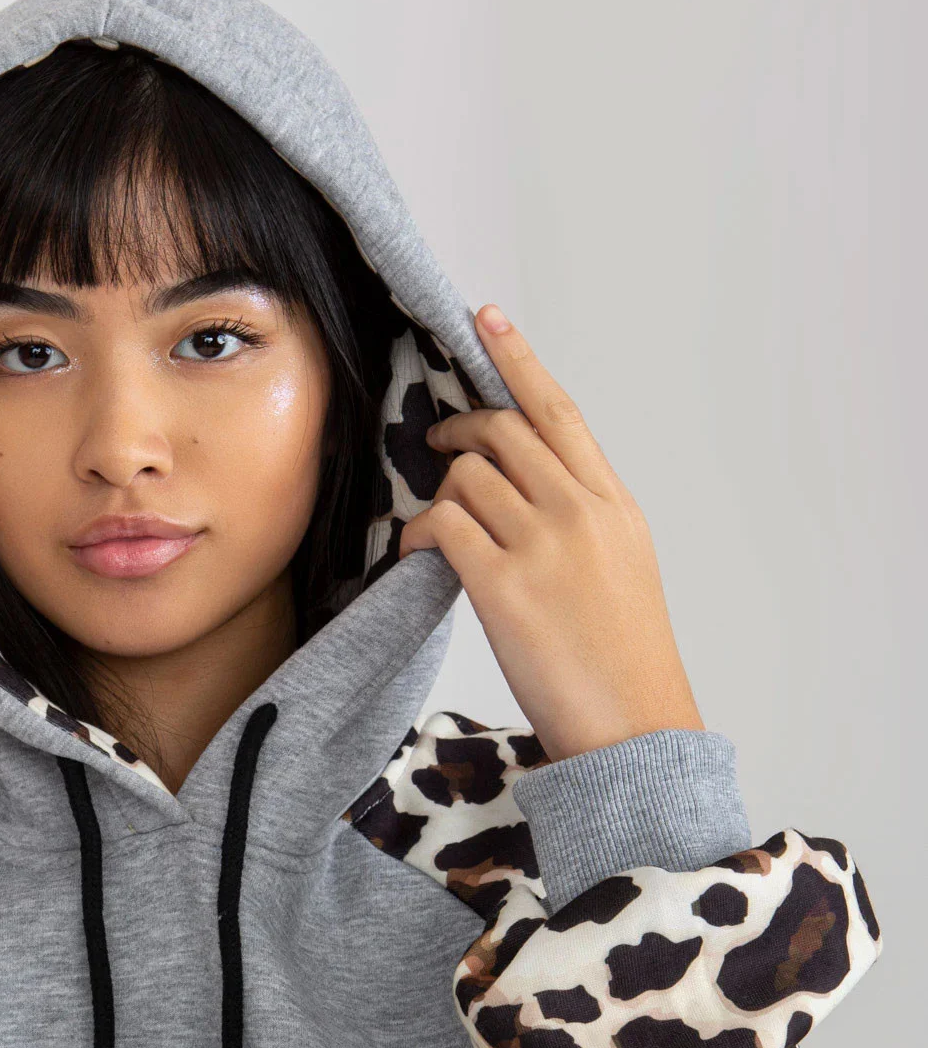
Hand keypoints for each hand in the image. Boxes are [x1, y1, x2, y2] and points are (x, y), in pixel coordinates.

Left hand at [399, 305, 702, 763]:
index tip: (486, 320)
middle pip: (504, 431)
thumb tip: (526, 490)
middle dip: (458, 427)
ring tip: (434, 525)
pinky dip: (418, 533)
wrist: (633, 727)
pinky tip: (413, 554)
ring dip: (437, 489)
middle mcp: (580, 512)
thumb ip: (582, 518)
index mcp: (614, 504)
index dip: (517, 360)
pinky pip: (442, 526)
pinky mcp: (503, 586)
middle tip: (436, 441)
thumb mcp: (623, 568)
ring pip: (468, 474)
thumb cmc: (622, 660)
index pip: (560, 411)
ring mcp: (542, 545)